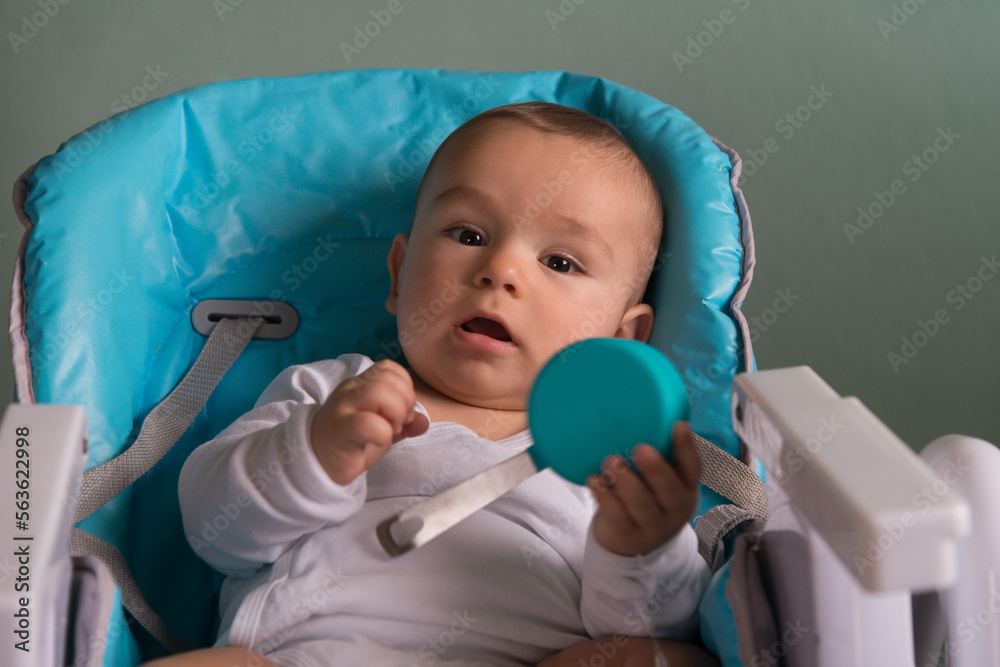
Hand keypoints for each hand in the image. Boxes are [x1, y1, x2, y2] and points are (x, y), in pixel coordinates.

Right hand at [310, 360, 428, 485]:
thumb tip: (423, 421)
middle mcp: (351, 390)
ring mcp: (343, 407)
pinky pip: (368, 422)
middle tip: (397, 424)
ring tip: (389, 431)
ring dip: (395, 414)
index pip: (390, 368)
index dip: (405, 388)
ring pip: (380, 392)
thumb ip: (404, 422)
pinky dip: (382, 432)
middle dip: (404, 403)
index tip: (402, 413)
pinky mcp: (340, 429)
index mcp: (361, 385)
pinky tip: (377, 440)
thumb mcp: (383, 430)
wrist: (317, 463)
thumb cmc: (351, 443)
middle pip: (389, 378)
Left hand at [588, 421, 700, 556]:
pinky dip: (605, 498)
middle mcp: (673, 509)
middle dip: (655, 469)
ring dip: (625, 481)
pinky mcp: (627, 535)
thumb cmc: (646, 500)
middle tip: (640, 449)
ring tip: (610, 462)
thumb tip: (641, 410)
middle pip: (669, 490)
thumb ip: (658, 456)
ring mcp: (651, 525)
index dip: (687, 448)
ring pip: (642, 505)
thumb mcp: (660, 483)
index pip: (693, 468)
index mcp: (685, 489)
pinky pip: (617, 517)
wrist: (632, 546)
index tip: (679, 426)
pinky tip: (595, 481)